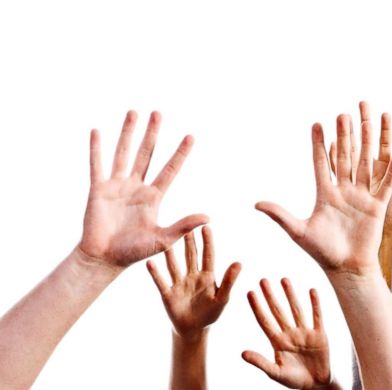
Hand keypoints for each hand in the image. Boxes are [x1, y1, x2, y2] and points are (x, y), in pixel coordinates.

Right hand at [80, 110, 207, 267]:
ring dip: (128, 133)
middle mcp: (136, 187)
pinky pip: (97, 165)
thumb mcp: (163, 239)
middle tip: (158, 113)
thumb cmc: (133, 252)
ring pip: (124, 153)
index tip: (191, 136)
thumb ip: (183, 226)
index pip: (170, 169)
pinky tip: (97, 132)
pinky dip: (97, 149)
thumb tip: (209, 216)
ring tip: (134, 112)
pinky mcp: (98, 190)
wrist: (104, 259)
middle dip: (153, 134)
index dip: (180, 154)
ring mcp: (117, 186)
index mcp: (154, 197)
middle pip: (147, 154)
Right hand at [146, 226, 240, 337]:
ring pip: (174, 265)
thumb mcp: (222, 298)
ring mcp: (179, 284)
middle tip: (186, 225)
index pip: (208, 256)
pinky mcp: (168, 294)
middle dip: (189, 242)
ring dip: (171, 253)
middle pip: (190, 256)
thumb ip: (229, 281)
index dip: (208, 242)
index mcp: (208, 276)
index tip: (206, 227)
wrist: (194, 330)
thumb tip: (240, 263)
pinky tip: (150, 262)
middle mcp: (192, 276)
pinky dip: (156, 273)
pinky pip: (161, 282)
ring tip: (166, 239)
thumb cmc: (211, 313)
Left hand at [243, 279, 335, 389]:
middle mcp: (290, 333)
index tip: (249, 293)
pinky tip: (312, 291)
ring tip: (284, 279)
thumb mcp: (275, 373)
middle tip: (263, 280)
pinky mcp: (319, 335)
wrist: (316, 384)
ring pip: (296, 310)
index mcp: (277, 342)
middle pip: (278, 311)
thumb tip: (242, 354)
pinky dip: (315, 304)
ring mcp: (305, 333)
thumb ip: (260, 362)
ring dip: (290, 295)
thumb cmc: (294, 380)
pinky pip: (317, 316)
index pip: (265, 320)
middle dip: (270, 296)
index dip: (257, 307)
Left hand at [256, 111, 391, 274]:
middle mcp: (344, 192)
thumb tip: (256, 203)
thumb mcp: (298, 231)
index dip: (319, 145)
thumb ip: (280, 214)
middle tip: (343, 114)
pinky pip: (386, 186)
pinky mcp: (377, 207)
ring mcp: (362, 198)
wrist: (347, 269)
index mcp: (325, 194)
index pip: (322, 163)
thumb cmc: (323, 253)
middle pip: (345, 158)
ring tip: (368, 124)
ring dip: (366, 145)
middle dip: (344, 136)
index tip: (317, 124)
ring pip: (365, 165)